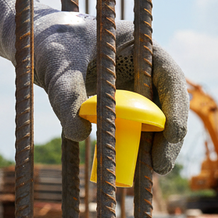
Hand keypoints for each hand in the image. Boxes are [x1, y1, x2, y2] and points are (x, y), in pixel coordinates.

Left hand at [0, 0, 187, 174]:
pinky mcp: (123, 105)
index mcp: (139, 45)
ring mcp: (135, 87)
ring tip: (149, 172)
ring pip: (155, 119)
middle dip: (169, 135)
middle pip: (168, 103)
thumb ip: (66, 95)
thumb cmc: (52, 45)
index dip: (177, 106)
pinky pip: (135, 127)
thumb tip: (78, 134)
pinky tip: (131, 166)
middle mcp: (144, 67)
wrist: (40, 45)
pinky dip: (135, 145)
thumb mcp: (58, 67)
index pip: (169, 75)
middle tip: (160, 166)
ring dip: (155, 145)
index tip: (173, 134)